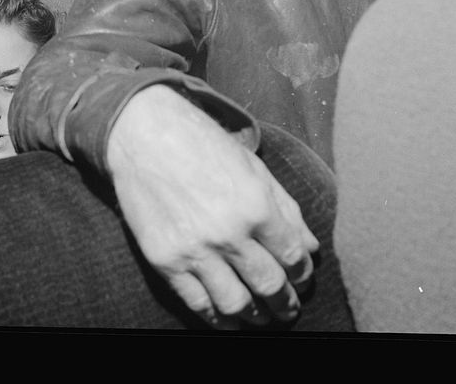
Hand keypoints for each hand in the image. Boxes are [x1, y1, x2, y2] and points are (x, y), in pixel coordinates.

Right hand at [106, 85, 318, 328]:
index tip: (301, 280)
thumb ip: (286, 208)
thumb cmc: (203, 144)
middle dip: (285, 302)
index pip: (292, 257)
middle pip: (269, 285)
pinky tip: (228, 319)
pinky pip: (197, 302)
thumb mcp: (253, 167)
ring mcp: (194, 249)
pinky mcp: (165, 260)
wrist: (144, 135)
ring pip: (236, 303)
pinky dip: (217, 318)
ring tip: (262, 318)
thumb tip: (311, 248)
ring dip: (256, 317)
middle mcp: (228, 232)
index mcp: (256, 205)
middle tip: (288, 309)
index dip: (302, 275)